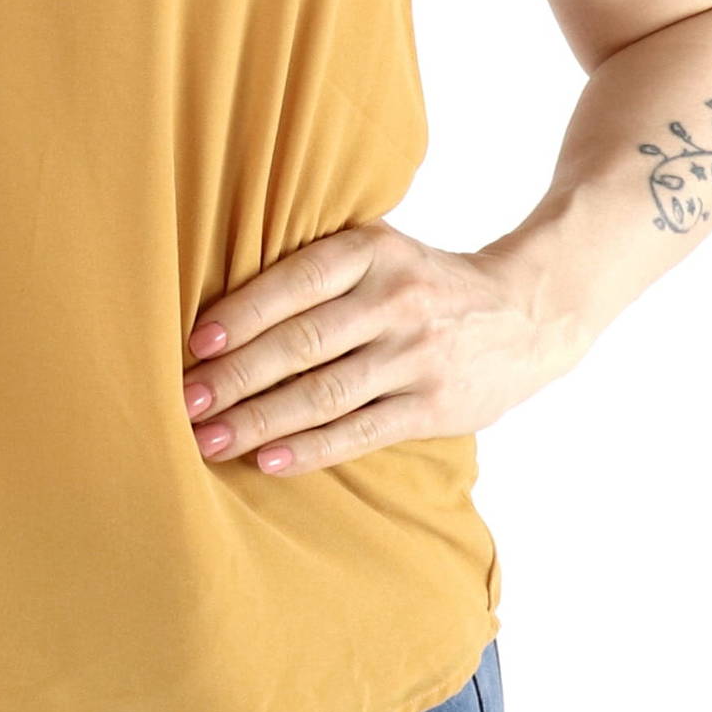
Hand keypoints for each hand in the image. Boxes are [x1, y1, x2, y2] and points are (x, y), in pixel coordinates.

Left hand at [182, 218, 560, 472]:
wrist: (528, 313)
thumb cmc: (424, 282)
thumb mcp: (381, 249)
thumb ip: (318, 267)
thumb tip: (219, 302)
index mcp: (374, 252)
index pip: (295, 283)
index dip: (241, 315)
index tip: (193, 344)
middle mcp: (396, 301)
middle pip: (302, 344)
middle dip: (235, 377)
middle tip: (183, 403)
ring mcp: (417, 356)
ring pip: (325, 394)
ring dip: (260, 421)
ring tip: (208, 440)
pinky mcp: (435, 405)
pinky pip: (362, 432)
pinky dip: (312, 449)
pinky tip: (270, 461)